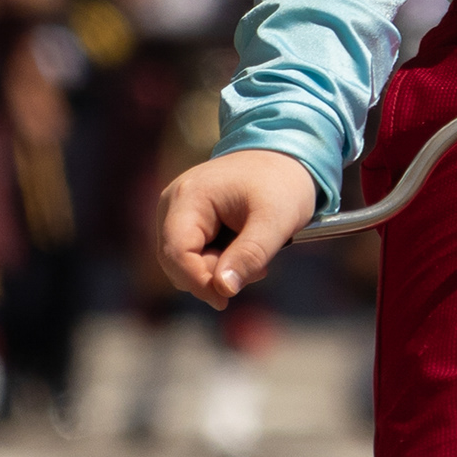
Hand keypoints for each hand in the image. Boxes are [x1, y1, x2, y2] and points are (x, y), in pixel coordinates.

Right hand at [157, 148, 317, 310]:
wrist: (284, 157)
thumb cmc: (282, 184)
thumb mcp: (276, 221)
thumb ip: (250, 254)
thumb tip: (223, 289)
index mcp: (189, 197)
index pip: (176, 254)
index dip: (198, 282)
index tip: (226, 299)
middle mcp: (172, 203)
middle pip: (176, 263)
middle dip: (213, 277)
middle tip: (258, 268)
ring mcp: (176, 212)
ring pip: (184, 264)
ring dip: (218, 270)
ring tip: (254, 254)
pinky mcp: (186, 221)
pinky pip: (193, 256)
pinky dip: (218, 262)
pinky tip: (242, 248)